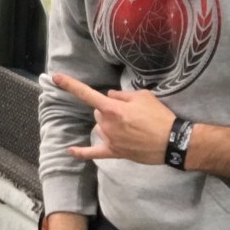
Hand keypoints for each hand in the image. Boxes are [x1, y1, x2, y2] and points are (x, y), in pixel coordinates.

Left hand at [53, 72, 174, 164]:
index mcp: (112, 108)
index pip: (86, 93)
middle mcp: (107, 124)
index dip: (70, 84)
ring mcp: (109, 139)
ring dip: (108, 125)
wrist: (173, 141)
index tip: (55, 77)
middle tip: (129, 113)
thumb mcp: (143, 96)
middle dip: (108, 110)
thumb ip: (122, 95)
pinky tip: (70, 151)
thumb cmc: (160, 116)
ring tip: (130, 128)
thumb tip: (109, 95)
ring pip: (99, 127)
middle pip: (98, 112)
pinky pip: (93, 152)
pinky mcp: (114, 152)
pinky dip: (81, 152)